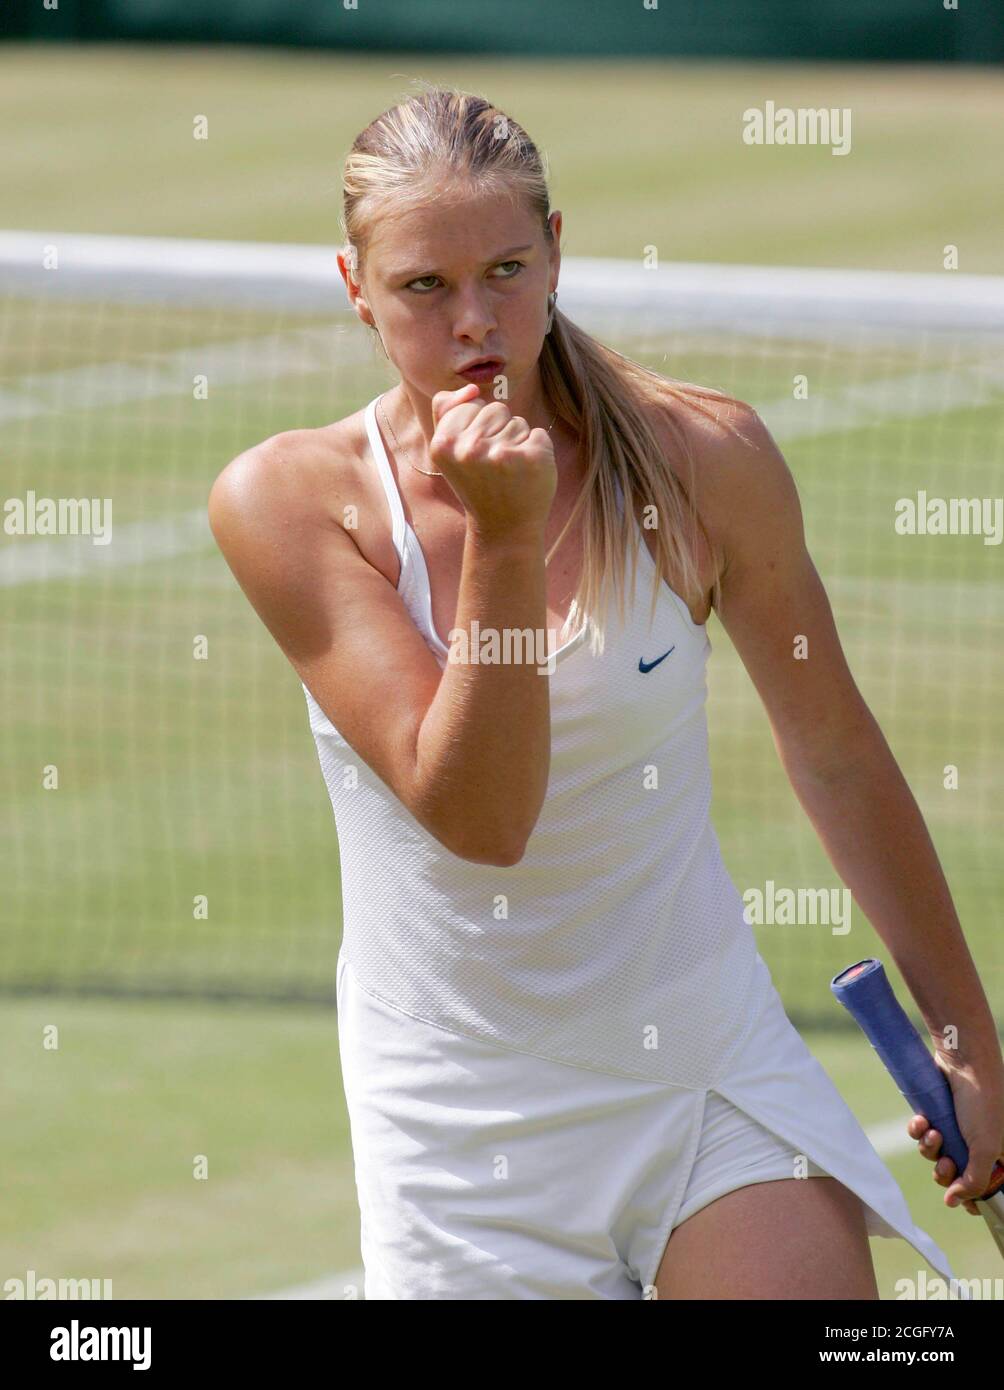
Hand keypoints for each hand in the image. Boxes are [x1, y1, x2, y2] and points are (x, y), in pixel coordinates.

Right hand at [428, 383, 557, 539]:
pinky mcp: (533, 458)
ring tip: (508, 473)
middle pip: (496, 409)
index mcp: (444, 444)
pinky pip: (539, 434)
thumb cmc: (478, 484)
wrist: (503, 527)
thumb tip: (471, 390)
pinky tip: (526, 475)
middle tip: (492, 467)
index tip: (473, 457)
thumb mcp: (450, 450)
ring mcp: (503, 454)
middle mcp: (470, 449)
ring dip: (517, 443)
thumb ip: (447, 411)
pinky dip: (537, 452)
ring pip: (518, 422)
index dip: (475, 428)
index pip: (470, 404)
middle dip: (498, 433)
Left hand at [907, 1049, 1003, 1214]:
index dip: (970, 1198)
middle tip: (945, 1163)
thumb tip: (954, 1202)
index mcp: (999, 1155)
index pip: (986, 1188)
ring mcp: (957, 1128)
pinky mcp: (938, 1114)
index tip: (958, 1201)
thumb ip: (974, 1182)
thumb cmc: (982, 1103)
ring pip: (935, 1154)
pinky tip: (921, 1120)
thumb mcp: (985, 1148)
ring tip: (933, 1133)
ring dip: (930, 1148)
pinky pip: (922, 1132)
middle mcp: (978, 1143)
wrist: (963, 1061)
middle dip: (945, 1171)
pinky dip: (918, 1130)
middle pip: (955, 1175)